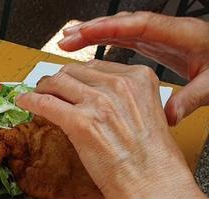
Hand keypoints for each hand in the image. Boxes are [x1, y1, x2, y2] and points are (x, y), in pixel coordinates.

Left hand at [15, 60, 195, 198]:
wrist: (151, 182)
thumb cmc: (151, 158)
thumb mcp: (146, 113)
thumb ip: (124, 99)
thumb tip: (97, 97)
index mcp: (139, 78)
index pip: (96, 65)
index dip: (77, 75)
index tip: (68, 83)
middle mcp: (119, 84)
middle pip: (74, 71)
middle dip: (58, 80)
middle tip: (47, 89)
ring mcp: (98, 102)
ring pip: (57, 83)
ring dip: (42, 88)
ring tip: (35, 95)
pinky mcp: (80, 122)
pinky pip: (45, 103)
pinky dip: (30, 101)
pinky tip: (24, 102)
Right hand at [59, 12, 208, 124]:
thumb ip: (190, 99)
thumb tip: (171, 115)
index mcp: (182, 35)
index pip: (140, 26)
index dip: (111, 28)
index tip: (86, 33)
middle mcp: (168, 32)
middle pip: (124, 23)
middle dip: (93, 29)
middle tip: (67, 38)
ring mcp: (160, 37)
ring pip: (121, 29)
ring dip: (93, 34)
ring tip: (68, 41)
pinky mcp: (156, 45)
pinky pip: (125, 39)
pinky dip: (104, 42)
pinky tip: (87, 48)